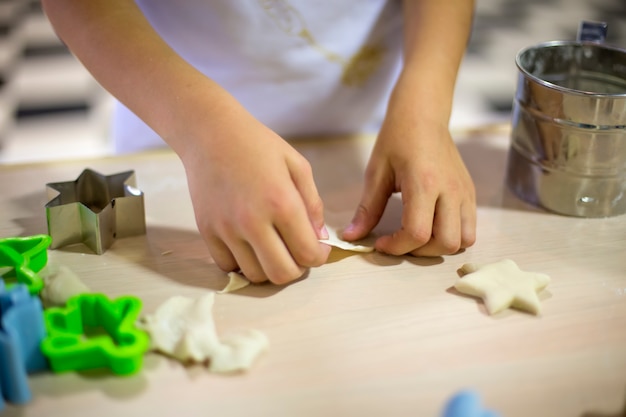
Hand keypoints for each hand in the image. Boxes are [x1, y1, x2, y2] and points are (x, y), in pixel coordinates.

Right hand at [180, 108, 330, 283]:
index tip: (317, 248)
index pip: (308, 254)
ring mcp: (226, 229)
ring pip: (255, 275)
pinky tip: (249, 245)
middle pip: (282, 274)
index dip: (319, 256)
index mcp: (281, 203)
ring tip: (273, 247)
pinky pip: (228, 266)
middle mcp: (252, 221)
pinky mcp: (206, 231)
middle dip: (296, 268)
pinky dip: (242, 262)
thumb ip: (313, 204)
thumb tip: (319, 239)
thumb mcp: (297, 166)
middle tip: (296, 252)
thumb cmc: (257, 145)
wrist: (209, 133)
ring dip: (269, 267)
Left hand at [342, 109, 475, 256]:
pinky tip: (431, 226)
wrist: (423, 114)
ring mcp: (465, 192)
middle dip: (419, 252)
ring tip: (418, 236)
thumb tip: (351, 237)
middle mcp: (450, 190)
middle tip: (400, 241)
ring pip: (463, 240)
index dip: (397, 247)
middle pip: (445, 243)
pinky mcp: (470, 193)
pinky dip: (452, 236)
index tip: (381, 243)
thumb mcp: (376, 172)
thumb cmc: (397, 138)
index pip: (417, 233)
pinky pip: (470, 228)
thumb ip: (367, 209)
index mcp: (425, 183)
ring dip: (439, 247)